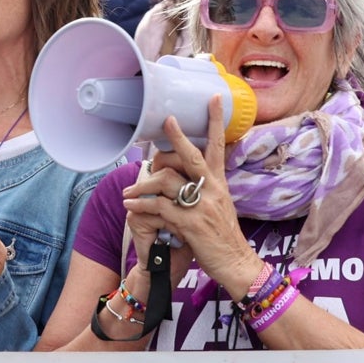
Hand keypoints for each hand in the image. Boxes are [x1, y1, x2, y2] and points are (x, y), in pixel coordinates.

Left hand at [121, 96, 259, 292]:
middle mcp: (213, 190)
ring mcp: (202, 206)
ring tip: (128, 192)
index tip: (212, 99)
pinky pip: (159, 208)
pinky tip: (130, 207)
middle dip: (177, 137)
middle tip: (166, 121)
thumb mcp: (220, 205)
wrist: (235, 263)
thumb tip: (189, 172)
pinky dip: (141, 207)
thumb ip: (206, 187)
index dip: (215, 122)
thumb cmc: (222, 235)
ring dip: (142, 185)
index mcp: (219, 183)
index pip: (219, 146)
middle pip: (192, 156)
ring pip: (167, 182)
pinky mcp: (190, 224)